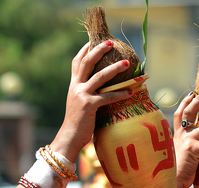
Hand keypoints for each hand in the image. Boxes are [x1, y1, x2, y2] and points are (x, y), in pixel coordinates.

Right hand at [50, 42, 134, 162]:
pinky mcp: (89, 105)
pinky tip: (130, 93)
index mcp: (73, 85)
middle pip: (87, 62)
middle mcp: (76, 86)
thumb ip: (86, 93)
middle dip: (99, 50)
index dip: (84, 50)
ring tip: (126, 63)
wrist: (69, 137)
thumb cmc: (77, 123)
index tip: (93, 40)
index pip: (77, 62)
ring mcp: (82, 95)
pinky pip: (107, 97)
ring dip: (115, 68)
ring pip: (100, 76)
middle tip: (111, 42)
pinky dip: (120, 94)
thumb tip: (100, 89)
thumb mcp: (78, 104)